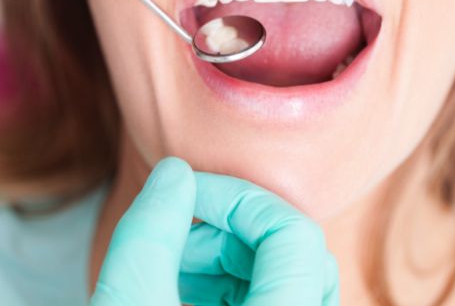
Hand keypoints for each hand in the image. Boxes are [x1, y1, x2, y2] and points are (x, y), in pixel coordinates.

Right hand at [90, 157, 338, 305]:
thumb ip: (149, 234)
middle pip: (293, 249)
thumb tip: (174, 173)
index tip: (184, 196)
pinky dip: (232, 282)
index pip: (293, 233)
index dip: (236, 198)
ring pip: (286, 273)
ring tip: (176, 266)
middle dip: (228, 226)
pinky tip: (187, 291)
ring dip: (229, 253)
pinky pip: (274, 296)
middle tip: (176, 235)